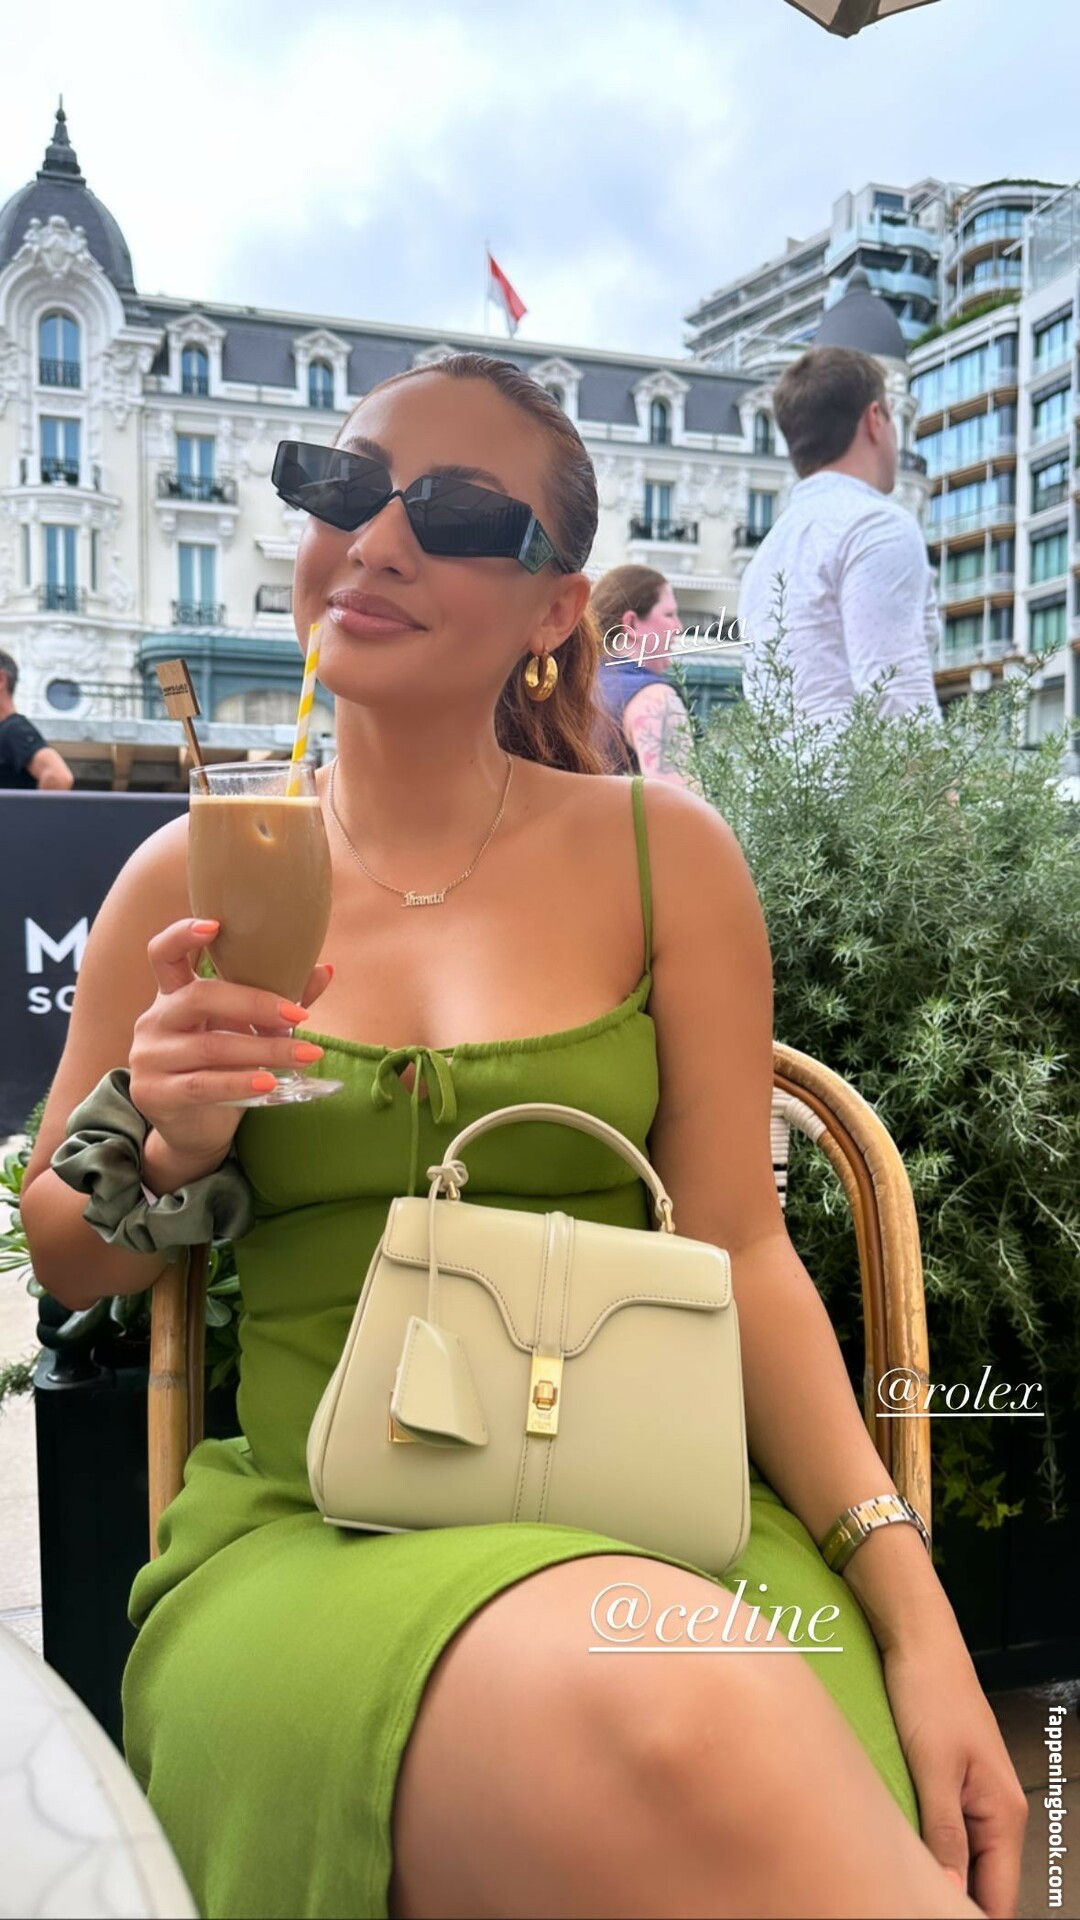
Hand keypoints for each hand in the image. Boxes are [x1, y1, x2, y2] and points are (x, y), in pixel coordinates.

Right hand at [129, 917, 333, 1178]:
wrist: (194, 1130)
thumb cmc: (222, 1069)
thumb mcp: (245, 1031)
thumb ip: (278, 1001)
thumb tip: (326, 970)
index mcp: (173, 996)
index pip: (164, 954)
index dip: (183, 934)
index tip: (216, 924)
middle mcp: (155, 1020)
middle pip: (200, 997)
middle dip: (255, 1004)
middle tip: (300, 1014)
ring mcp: (150, 1057)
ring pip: (211, 1046)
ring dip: (266, 1050)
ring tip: (306, 1054)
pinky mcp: (156, 1093)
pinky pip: (203, 1085)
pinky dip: (240, 1083)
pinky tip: (270, 1084)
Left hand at [882, 1635, 1027, 1917]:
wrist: (920, 1640)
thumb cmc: (929, 1694)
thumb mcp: (933, 1768)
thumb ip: (945, 1834)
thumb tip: (950, 1892)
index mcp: (1004, 1814)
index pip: (999, 1898)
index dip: (966, 1918)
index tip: (926, 1919)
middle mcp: (999, 1812)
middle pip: (985, 1883)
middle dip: (951, 1901)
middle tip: (904, 1905)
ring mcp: (977, 1797)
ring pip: (966, 1859)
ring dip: (941, 1876)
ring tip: (901, 1888)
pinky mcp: (954, 1783)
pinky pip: (951, 1834)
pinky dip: (933, 1850)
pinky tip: (905, 1855)